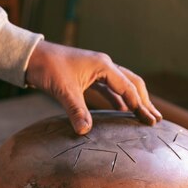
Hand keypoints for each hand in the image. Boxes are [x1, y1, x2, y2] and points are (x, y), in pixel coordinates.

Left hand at [26, 40, 161, 133]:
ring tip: (145, 116)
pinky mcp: (89, 75)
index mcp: (103, 66)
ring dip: (133, 100)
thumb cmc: (47, 68)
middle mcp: (104, 65)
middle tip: (156, 120)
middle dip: (145, 101)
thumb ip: (76, 110)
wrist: (32, 57)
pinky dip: (118, 99)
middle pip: (132, 83)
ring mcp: (97, 69)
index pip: (128, 88)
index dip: (140, 106)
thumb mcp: (63, 90)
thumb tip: (84, 131)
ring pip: (122, 85)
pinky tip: (122, 111)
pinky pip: (109, 88)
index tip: (151, 122)